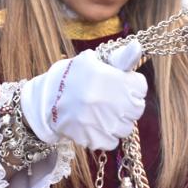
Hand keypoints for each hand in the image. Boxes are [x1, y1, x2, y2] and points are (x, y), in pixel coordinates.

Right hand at [20, 40, 146, 150]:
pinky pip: (114, 141)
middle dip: (128, 103)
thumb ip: (120, 57)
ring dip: (118, 121)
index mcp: (111, 78)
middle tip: (111, 99)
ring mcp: (103, 123)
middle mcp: (109, 102)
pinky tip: (96, 124)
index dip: (132, 85)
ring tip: (102, 112)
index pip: (141, 87)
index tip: (121, 84)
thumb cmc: (73, 78)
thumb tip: (138, 46)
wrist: (46, 100)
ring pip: (127, 127)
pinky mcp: (94, 139)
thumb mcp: (94, 61)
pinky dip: (107, 135)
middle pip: (137, 109)